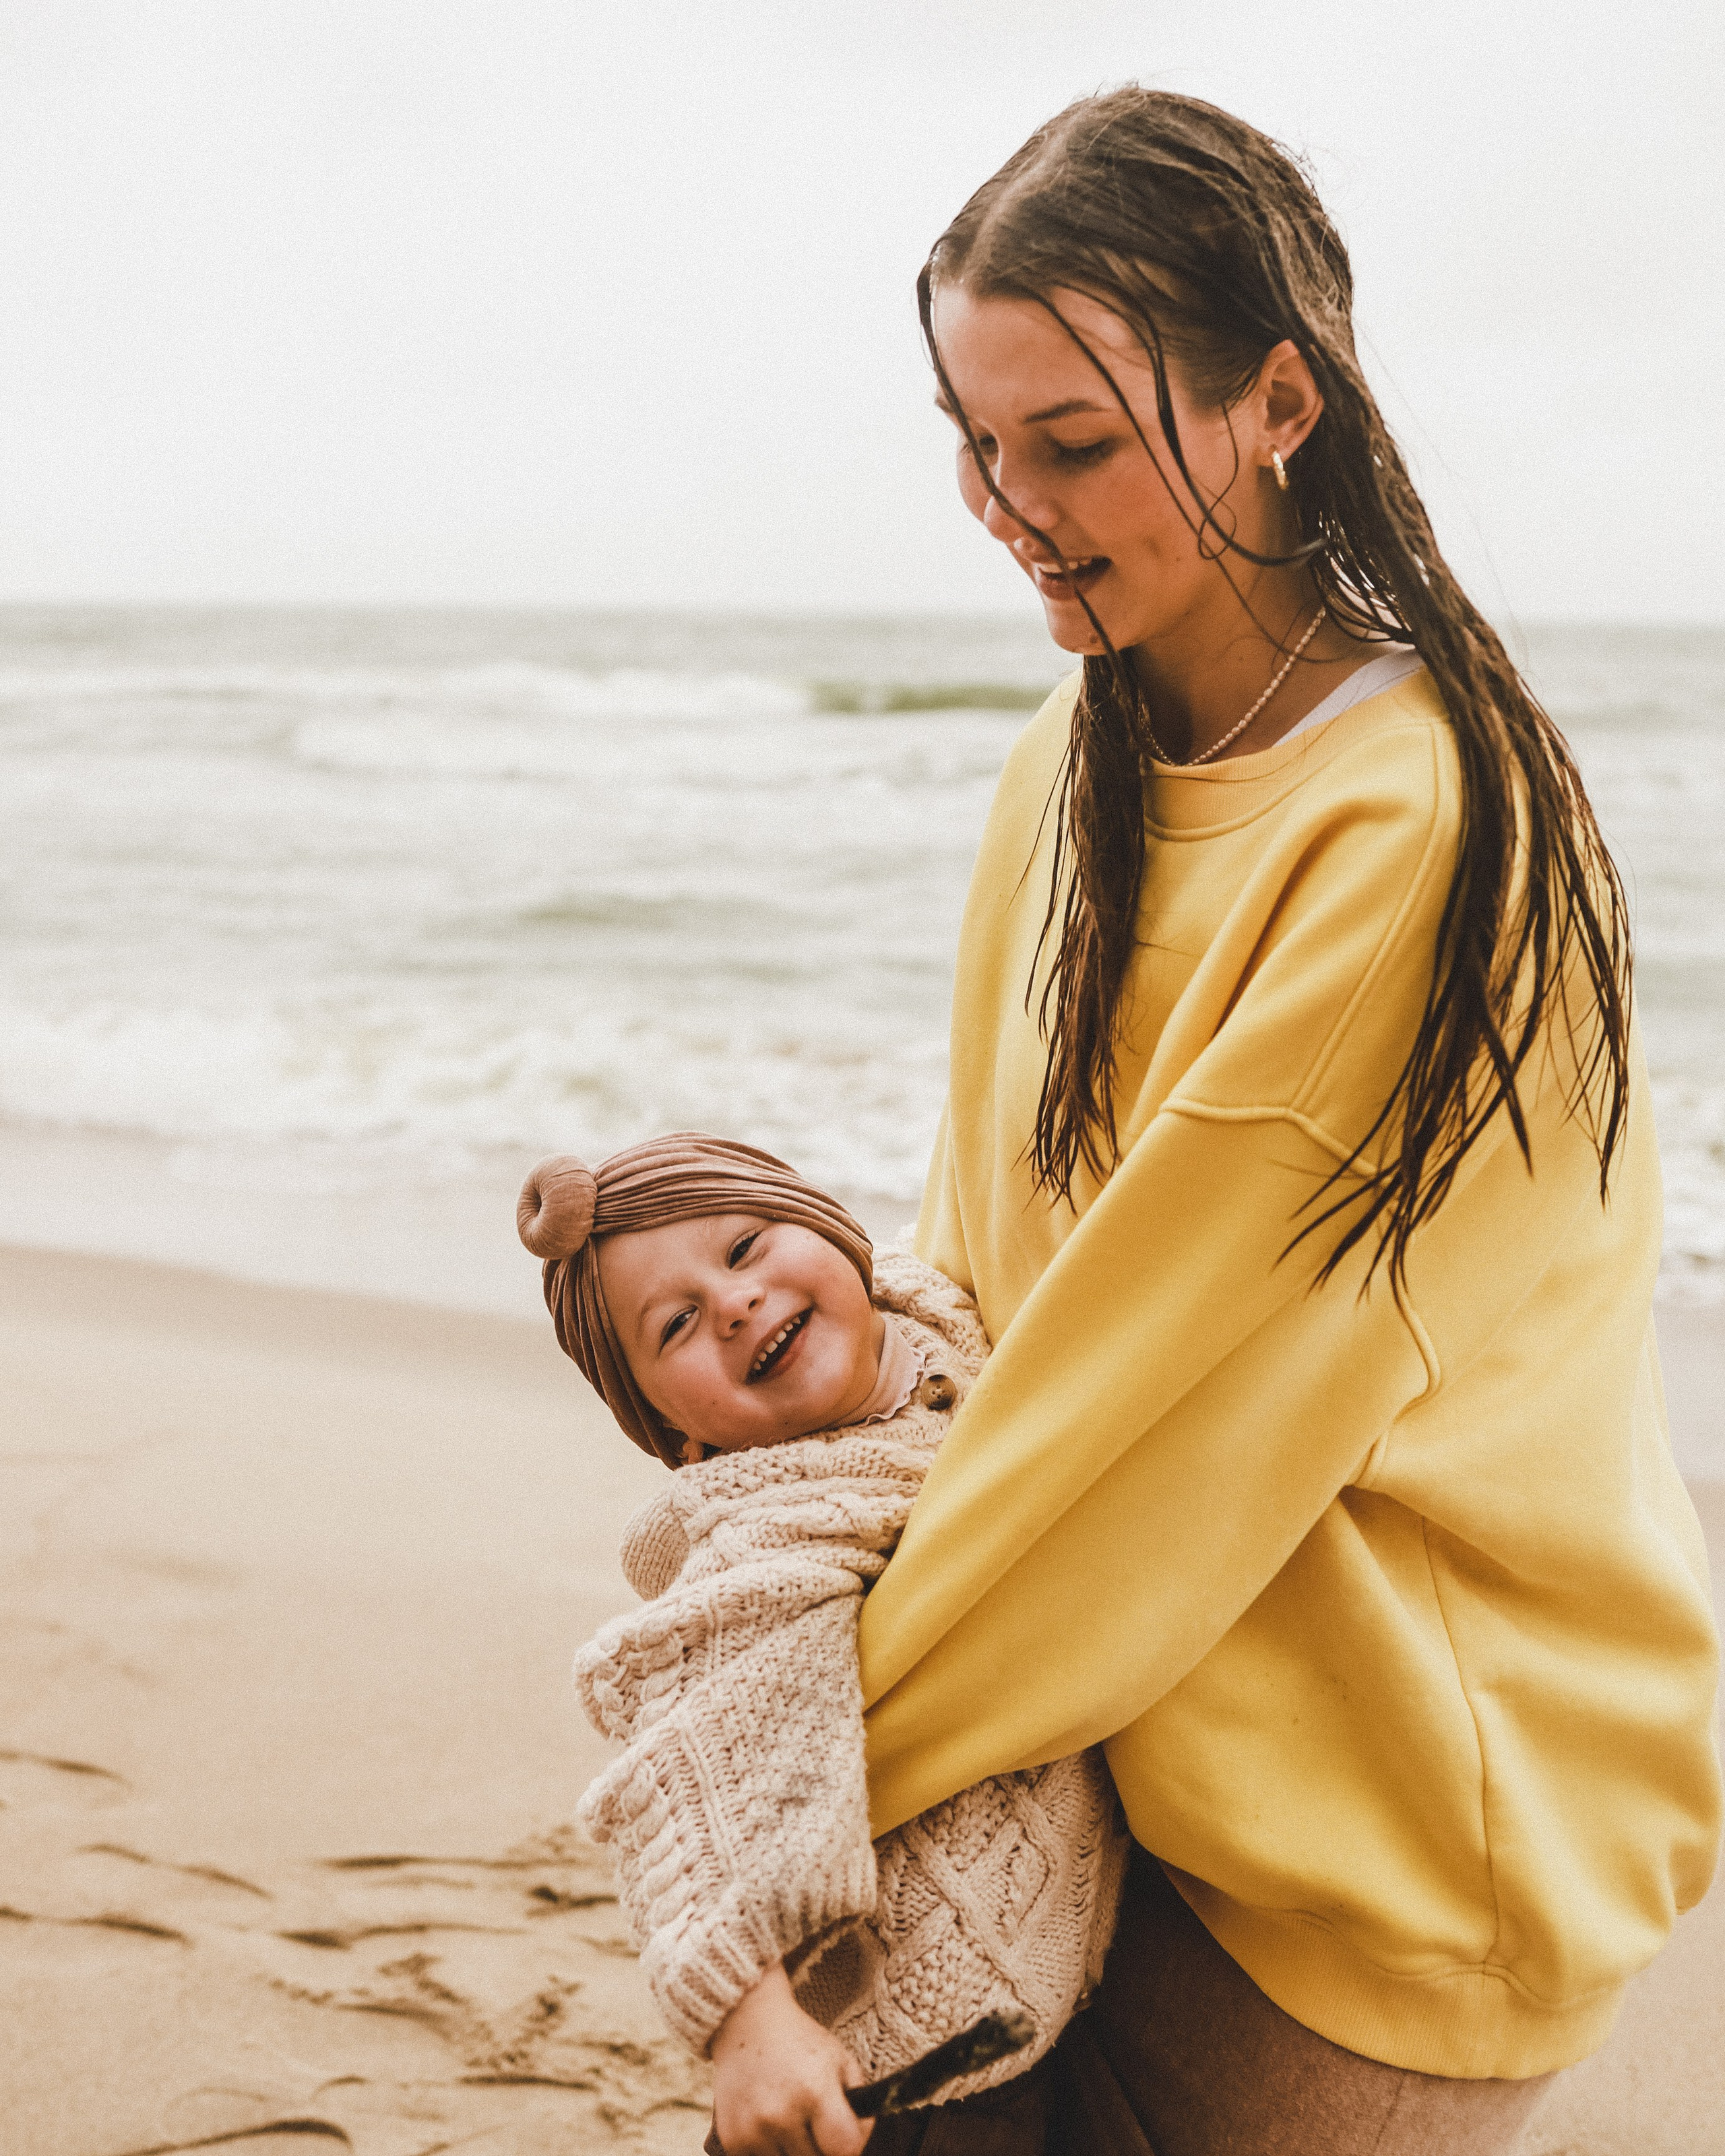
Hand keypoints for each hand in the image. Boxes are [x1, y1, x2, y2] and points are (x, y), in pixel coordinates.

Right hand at [710, 1962, 872, 2155]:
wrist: (748, 2022)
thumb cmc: (799, 2041)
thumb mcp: (840, 2060)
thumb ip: (857, 2104)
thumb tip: (857, 2145)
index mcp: (814, 2090)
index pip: (845, 2149)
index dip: (850, 2144)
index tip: (844, 2134)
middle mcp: (781, 2114)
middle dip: (820, 2146)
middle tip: (814, 2123)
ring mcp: (752, 2130)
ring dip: (793, 2150)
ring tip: (790, 2120)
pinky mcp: (732, 2140)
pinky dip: (769, 2151)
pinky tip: (769, 2126)